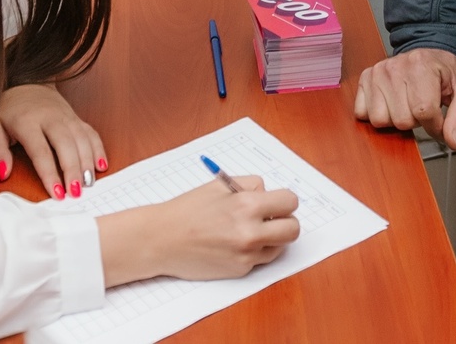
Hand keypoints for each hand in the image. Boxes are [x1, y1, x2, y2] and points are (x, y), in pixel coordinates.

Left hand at [0, 83, 106, 199]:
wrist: (26, 81)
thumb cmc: (8, 109)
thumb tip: (4, 173)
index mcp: (27, 121)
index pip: (41, 151)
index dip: (49, 174)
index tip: (56, 193)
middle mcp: (50, 117)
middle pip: (66, 144)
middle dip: (73, 169)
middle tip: (76, 192)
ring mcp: (66, 116)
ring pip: (82, 139)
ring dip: (87, 162)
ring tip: (88, 184)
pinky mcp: (76, 117)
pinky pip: (91, 132)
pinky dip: (98, 149)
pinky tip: (101, 165)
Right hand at [95, 177, 299, 286]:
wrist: (163, 239)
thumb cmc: (188, 209)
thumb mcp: (220, 185)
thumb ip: (250, 186)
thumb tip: (269, 194)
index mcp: (247, 205)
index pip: (290, 202)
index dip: (284, 201)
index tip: (277, 203)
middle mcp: (251, 232)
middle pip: (293, 229)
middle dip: (285, 222)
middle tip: (271, 219)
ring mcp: (246, 255)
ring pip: (280, 246)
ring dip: (271, 238)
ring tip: (249, 230)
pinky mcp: (240, 271)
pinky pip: (261, 259)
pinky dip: (255, 252)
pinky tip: (235, 243)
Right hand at [353, 47, 455, 149]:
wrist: (432, 54)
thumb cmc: (447, 72)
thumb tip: (453, 141)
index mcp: (422, 66)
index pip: (424, 112)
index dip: (435, 125)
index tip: (439, 120)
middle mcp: (396, 67)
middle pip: (401, 120)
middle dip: (416, 122)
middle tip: (423, 107)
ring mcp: (378, 73)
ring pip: (380, 119)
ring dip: (396, 119)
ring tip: (407, 104)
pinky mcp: (366, 79)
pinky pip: (362, 113)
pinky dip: (378, 114)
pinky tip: (392, 104)